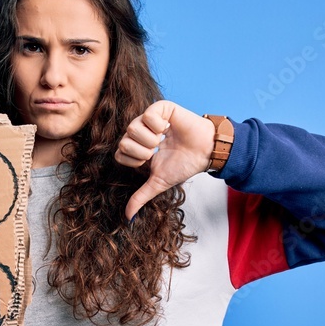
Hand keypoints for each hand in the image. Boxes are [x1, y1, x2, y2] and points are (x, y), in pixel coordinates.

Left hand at [114, 100, 215, 220]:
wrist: (204, 153)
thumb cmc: (183, 165)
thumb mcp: (158, 183)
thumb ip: (140, 197)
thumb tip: (128, 218)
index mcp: (137, 146)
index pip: (120, 152)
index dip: (134, 160)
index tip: (150, 160)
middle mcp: (140, 130)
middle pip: (124, 140)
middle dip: (143, 151)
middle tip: (158, 150)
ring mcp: (150, 118)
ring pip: (133, 127)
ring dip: (151, 139)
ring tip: (164, 140)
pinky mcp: (162, 107)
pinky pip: (148, 115)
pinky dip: (159, 126)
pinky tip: (169, 128)